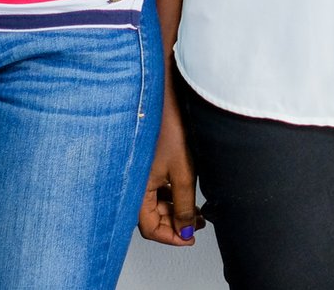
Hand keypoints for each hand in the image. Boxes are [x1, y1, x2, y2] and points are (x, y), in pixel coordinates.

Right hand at [138, 96, 203, 245]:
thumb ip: (185, 207)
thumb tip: (186, 231)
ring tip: (197, 209)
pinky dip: (172, 194)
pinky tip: (186, 191)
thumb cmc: (169, 128)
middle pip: (152, 217)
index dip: (172, 237)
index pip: (150, 229)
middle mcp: (135, 185)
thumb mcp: (183, 174)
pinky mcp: (147, 163)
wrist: (164, 97)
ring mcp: (140, 173)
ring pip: (156, 203)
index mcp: (137, 190)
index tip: (191, 237)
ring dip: (176, 209)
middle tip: (198, 223)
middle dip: (176, 223)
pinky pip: (156, 188)